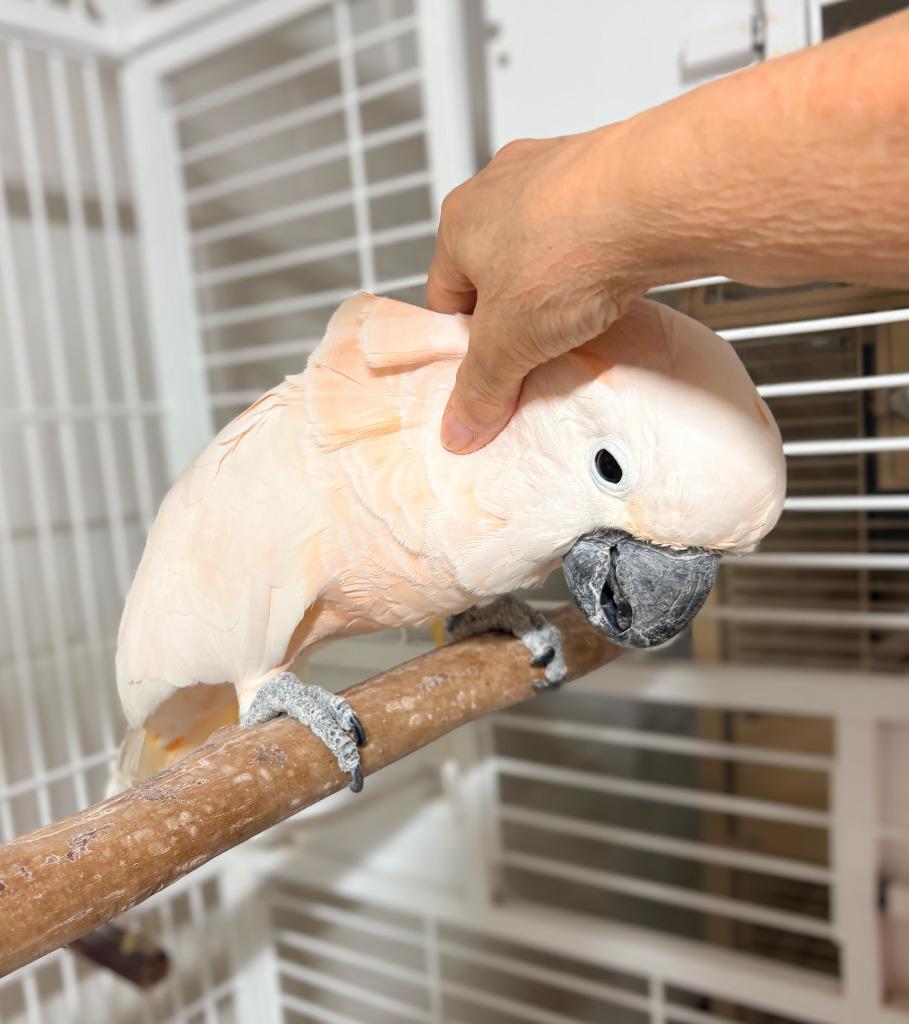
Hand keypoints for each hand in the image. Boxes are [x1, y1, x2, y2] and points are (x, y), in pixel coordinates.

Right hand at [427, 123, 651, 452]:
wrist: (660, 197)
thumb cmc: (571, 250)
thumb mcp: (509, 343)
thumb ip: (481, 388)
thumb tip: (461, 427)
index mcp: (459, 221)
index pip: (445, 297)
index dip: (465, 344)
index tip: (488, 374)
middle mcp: (502, 187)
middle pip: (496, 273)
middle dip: (514, 316)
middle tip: (535, 354)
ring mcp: (558, 174)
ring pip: (545, 251)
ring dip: (557, 289)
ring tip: (580, 323)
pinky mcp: (610, 174)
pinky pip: (591, 232)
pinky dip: (598, 263)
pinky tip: (615, 288)